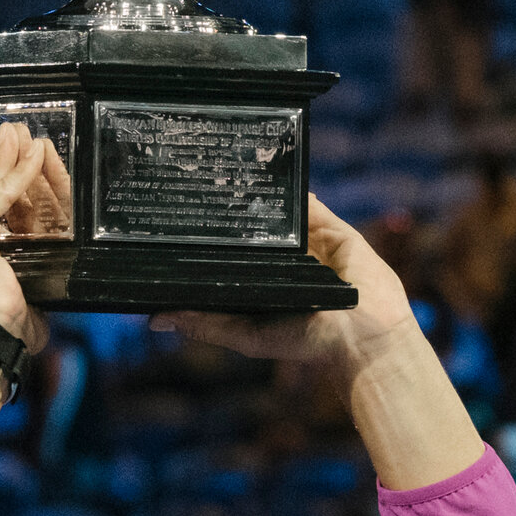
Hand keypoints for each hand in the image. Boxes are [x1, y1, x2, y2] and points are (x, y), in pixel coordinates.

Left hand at [150, 195, 417, 386]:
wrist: (361, 338)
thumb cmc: (306, 342)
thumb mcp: (247, 335)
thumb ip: (205, 324)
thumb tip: (154, 320)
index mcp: (265, 281)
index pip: (231, 254)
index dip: (208, 240)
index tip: (176, 223)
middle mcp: (286, 260)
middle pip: (253, 228)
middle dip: (230, 210)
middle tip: (197, 187)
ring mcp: (311, 243)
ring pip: (280, 213)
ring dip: (259, 194)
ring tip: (227, 173)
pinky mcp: (333, 230)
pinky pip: (311, 204)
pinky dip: (293, 189)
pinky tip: (271, 173)